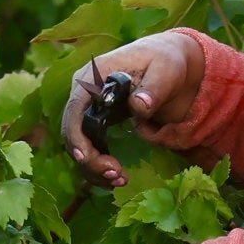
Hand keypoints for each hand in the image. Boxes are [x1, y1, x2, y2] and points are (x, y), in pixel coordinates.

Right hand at [60, 30, 205, 188]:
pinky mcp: (98, 122)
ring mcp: (90, 109)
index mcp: (94, 76)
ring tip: (121, 181)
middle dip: (90, 159)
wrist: (171, 64)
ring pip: (80, 146)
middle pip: (73, 132)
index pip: (75, 108)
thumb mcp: (166, 70)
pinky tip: (119, 178)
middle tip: (118, 175)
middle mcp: (85, 93)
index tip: (85, 158)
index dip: (75, 135)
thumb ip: (154, 87)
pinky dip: (101, 166)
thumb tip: (139, 105)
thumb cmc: (167, 62)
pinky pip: (91, 148)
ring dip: (95, 168)